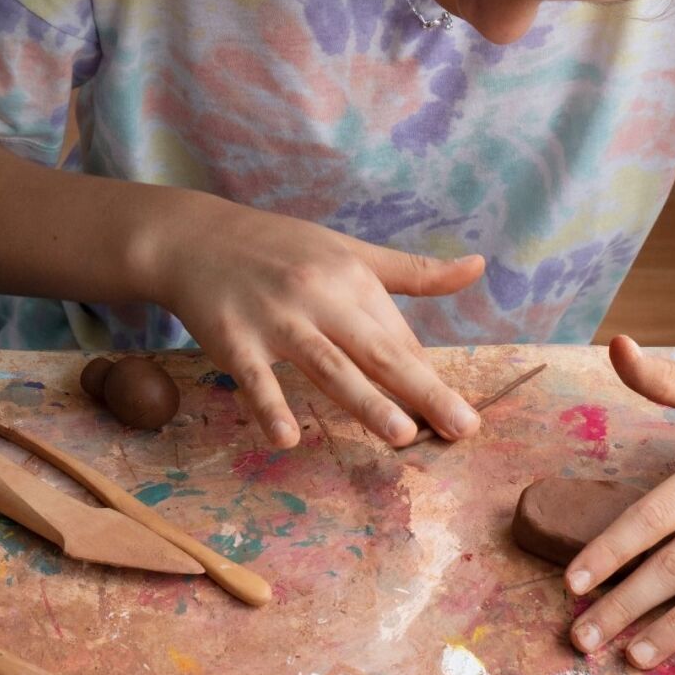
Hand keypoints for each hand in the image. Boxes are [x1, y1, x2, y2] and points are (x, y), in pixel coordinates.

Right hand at [154, 194, 484, 447]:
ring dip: (365, 401)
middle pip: (378, 352)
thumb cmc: (282, 249)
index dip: (431, 380)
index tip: (463, 420)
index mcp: (354, 281)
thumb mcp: (351, 251)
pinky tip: (287, 439)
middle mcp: (320, 298)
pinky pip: (255, 378)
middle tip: (462, 428)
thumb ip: (414, 271)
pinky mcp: (233, 339)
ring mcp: (276, 320)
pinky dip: (269, 406)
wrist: (195, 236)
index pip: (400, 341)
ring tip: (402, 435)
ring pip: (328, 365)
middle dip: (423, 391)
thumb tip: (479, 265)